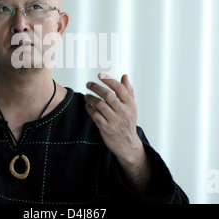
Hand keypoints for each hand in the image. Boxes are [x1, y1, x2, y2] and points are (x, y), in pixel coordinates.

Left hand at [85, 73, 150, 192]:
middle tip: (88, 84)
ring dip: (90, 98)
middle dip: (96, 87)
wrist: (127, 144)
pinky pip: (95, 115)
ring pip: (100, 104)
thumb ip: (128, 91)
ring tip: (86, 95)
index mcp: (130, 105)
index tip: (100, 75)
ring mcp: (114, 121)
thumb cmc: (128, 122)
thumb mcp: (132, 107)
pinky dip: (89, 108)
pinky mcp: (106, 129)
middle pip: (108, 95)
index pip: (120, 88)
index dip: (109, 80)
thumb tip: (125, 76)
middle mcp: (123, 112)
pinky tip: (88, 105)